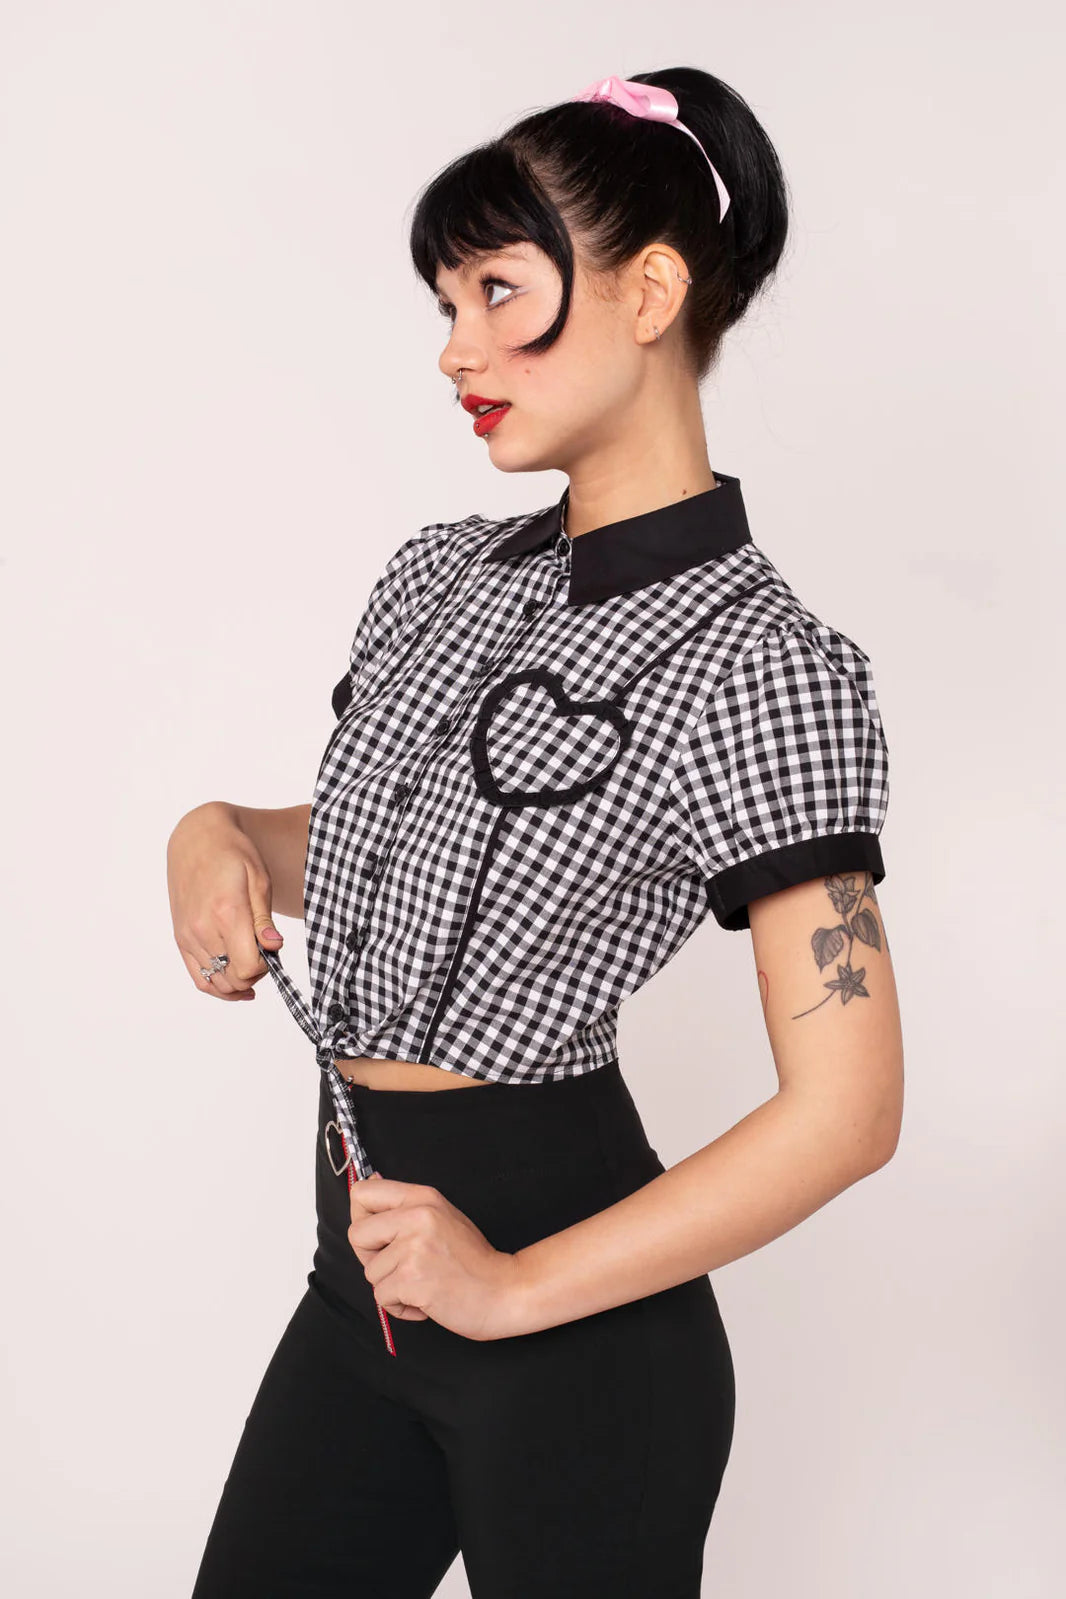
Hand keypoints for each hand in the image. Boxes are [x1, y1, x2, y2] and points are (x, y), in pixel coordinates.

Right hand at [166, 802, 283, 1000]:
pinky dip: (218, 986)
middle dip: (255, 974)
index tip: (272, 949)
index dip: (267, 966)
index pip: (248, 967)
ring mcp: (188, 935)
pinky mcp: (180, 938)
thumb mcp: (259, 879)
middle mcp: (202, 929)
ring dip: (239, 982)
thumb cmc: (233, 854)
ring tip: (252, 966)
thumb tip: (273, 948)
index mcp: (226, 912)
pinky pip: (199, 978)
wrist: (197, 838)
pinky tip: (236, 986)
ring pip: (216, 983)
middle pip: (234, 978)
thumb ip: (264, 919)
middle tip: (265, 953)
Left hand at [348, 1174, 522, 1341]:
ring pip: (371, 1272)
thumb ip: (406, 1206)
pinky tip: (424, 1300)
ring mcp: (415, 1247)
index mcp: (422, 1198)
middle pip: (356, 1234)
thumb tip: (370, 1184)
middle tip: (400, 1267)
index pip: (362, 1193)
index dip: (361, 1218)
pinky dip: (400, 1307)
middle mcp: (417, 1216)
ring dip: (391, 1286)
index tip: (378, 1235)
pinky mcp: (413, 1279)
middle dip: (371, 1258)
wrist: (503, 1290)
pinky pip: (381, 1297)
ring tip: (422, 1283)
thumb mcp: (442, 1216)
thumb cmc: (473, 1260)